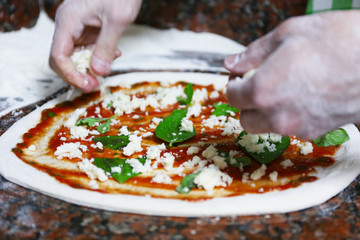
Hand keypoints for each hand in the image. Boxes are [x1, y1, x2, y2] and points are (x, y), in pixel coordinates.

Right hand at [49, 0, 141, 91]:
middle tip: (95, 84)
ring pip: (75, 55)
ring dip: (89, 67)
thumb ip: (106, 47)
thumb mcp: (118, 19)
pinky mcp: (87, 27)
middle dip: (78, 74)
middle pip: (63, 58)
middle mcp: (68, 24)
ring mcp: (77, 26)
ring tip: (106, 72)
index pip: (58, 56)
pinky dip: (97, 56)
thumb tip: (98, 71)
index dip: (71, 75)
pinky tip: (113, 55)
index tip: (88, 85)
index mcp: (69, 20)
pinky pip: (86, 47)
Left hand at [224, 10, 359, 138]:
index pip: (232, 97)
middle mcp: (277, 115)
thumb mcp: (288, 34)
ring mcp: (298, 126)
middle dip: (247, 103)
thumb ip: (253, 53)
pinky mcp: (318, 132)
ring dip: (266, 112)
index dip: (233, 84)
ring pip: (267, 128)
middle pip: (246, 119)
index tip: (239, 77)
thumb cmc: (339, 40)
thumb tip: (231, 63)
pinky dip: (289, 116)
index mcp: (263, 89)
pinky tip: (303, 96)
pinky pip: (292, 128)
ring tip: (283, 89)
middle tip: (257, 84)